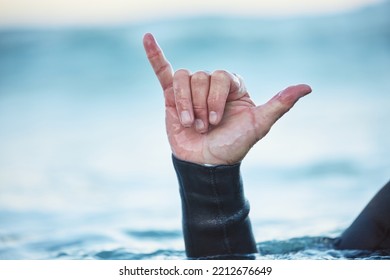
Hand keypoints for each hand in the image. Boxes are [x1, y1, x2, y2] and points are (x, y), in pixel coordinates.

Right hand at [143, 33, 311, 164]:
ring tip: (191, 124)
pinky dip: (155, 55)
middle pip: (202, 77)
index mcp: (232, 87)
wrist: (206, 164)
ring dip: (187, 103)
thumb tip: (307, 87)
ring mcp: (191, 89)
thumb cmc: (232, 146)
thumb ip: (279, 104)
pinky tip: (147, 38)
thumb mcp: (258, 125)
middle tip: (206, 127)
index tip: (218, 122)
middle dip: (203, 105)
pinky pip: (163, 71)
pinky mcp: (172, 96)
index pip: (222, 76)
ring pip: (185, 79)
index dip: (217, 98)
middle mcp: (212, 85)